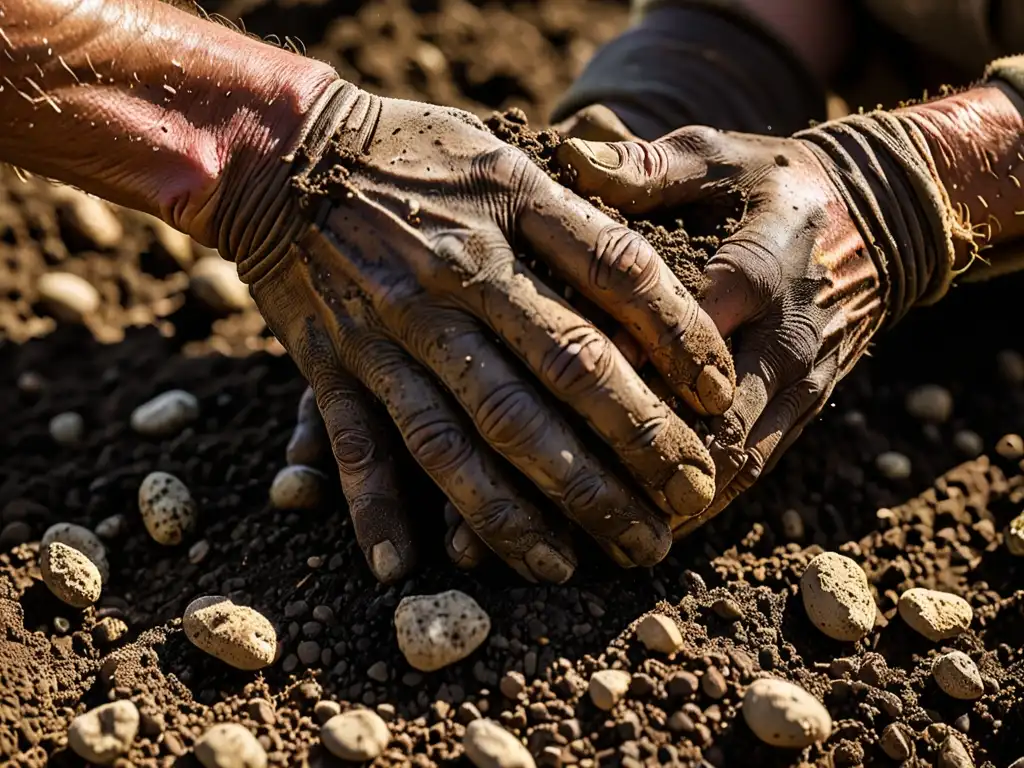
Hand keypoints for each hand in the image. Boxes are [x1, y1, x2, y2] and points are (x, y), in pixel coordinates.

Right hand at [258, 84, 735, 581]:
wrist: (283, 151)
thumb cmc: (412, 153)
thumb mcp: (502, 156)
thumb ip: (576, 212)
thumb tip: (657, 284)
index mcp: (510, 207)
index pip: (620, 273)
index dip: (682, 337)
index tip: (718, 396)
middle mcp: (455, 274)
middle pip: (562, 373)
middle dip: (633, 447)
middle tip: (686, 504)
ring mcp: (390, 325)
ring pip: (466, 435)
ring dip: (526, 510)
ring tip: (581, 565)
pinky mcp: (330, 361)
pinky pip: (357, 444)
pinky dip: (376, 507)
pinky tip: (405, 566)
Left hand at [558, 126, 887, 530]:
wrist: (884, 219)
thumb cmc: (780, 183)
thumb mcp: (719, 156)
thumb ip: (648, 165)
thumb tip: (570, 156)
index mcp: (748, 273)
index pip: (671, 341)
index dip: (606, 380)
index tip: (530, 405)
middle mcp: (777, 341)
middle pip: (699, 427)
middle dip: (624, 471)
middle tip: (546, 500)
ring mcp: (798, 384)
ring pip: (730, 467)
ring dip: (659, 508)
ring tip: (581, 538)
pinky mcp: (806, 409)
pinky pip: (754, 471)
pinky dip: (698, 505)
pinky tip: (642, 527)